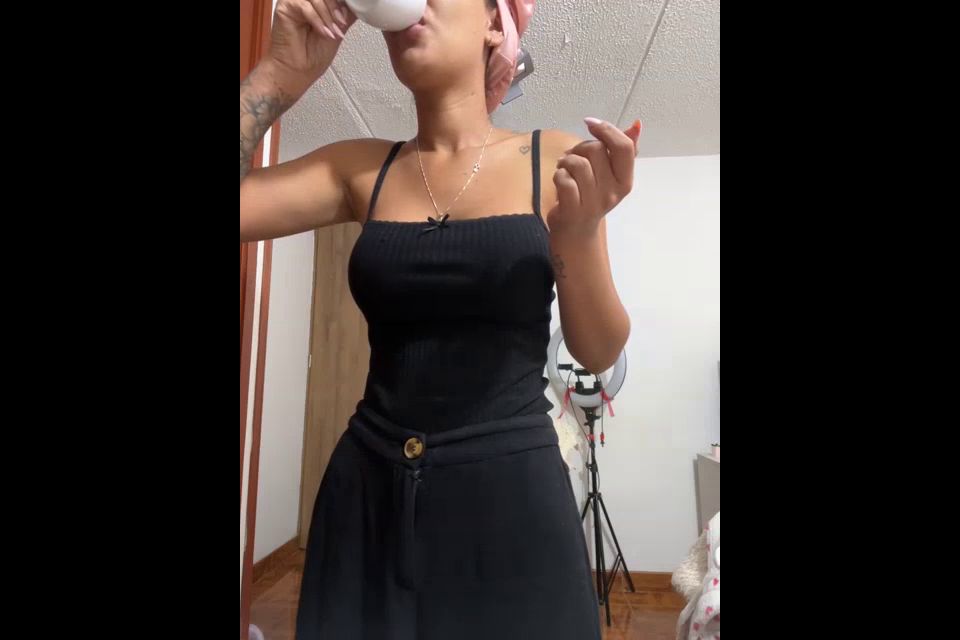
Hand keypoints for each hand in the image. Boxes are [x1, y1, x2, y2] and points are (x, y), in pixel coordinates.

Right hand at [267, 0, 357, 90]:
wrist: (298, 71)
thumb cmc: (313, 55)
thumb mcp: (338, 30)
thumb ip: (345, 15)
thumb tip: (357, 4)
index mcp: (318, 3)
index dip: (342, 3)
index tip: (346, 17)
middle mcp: (306, 0)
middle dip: (336, 8)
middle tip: (340, 24)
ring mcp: (295, 2)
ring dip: (328, 16)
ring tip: (332, 33)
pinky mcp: (285, 7)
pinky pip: (305, 6)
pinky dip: (317, 20)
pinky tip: (322, 33)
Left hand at [548, 117, 641, 235]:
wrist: (576, 232)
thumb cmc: (591, 196)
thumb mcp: (611, 174)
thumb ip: (622, 149)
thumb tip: (636, 124)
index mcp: (625, 181)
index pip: (624, 147)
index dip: (606, 129)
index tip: (591, 123)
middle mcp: (613, 192)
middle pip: (596, 150)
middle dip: (579, 147)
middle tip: (573, 157)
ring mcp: (594, 202)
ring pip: (578, 163)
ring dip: (566, 160)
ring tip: (564, 168)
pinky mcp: (573, 210)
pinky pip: (564, 179)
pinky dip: (558, 175)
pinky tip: (560, 180)